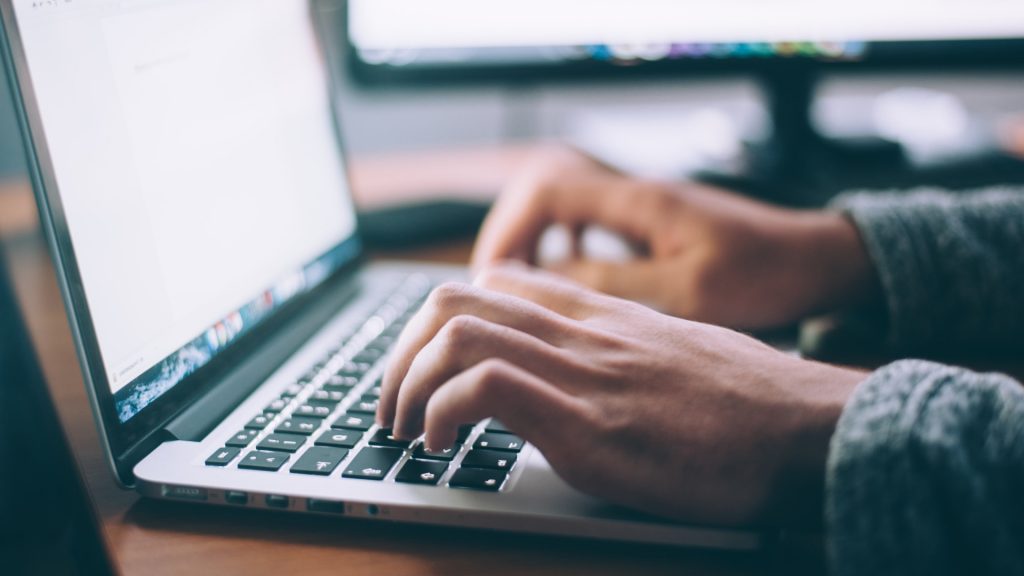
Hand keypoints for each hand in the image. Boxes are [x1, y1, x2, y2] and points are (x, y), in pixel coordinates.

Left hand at [379, 264, 865, 526]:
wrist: (813, 429)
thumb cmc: (753, 403)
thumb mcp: (677, 355)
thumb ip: (620, 351)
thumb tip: (582, 375)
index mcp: (602, 315)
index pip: (496, 282)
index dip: (440, 320)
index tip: (426, 366)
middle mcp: (583, 332)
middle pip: (455, 298)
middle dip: (401, 352)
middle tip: (393, 403)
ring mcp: (584, 373)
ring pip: (456, 332)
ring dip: (406, 383)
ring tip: (405, 429)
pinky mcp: (590, 425)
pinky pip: (485, 387)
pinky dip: (442, 413)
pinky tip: (442, 446)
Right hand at [472, 146, 877, 329]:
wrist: (816, 260)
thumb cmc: (765, 275)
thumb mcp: (688, 292)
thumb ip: (614, 285)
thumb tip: (545, 283)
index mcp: (639, 201)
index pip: (547, 189)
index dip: (509, 230)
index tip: (493, 277)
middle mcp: (634, 194)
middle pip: (543, 192)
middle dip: (511, 237)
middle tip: (495, 288)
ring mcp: (642, 207)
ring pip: (563, 208)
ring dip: (535, 243)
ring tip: (520, 290)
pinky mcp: (652, 225)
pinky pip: (588, 225)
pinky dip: (564, 249)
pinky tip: (567, 283)